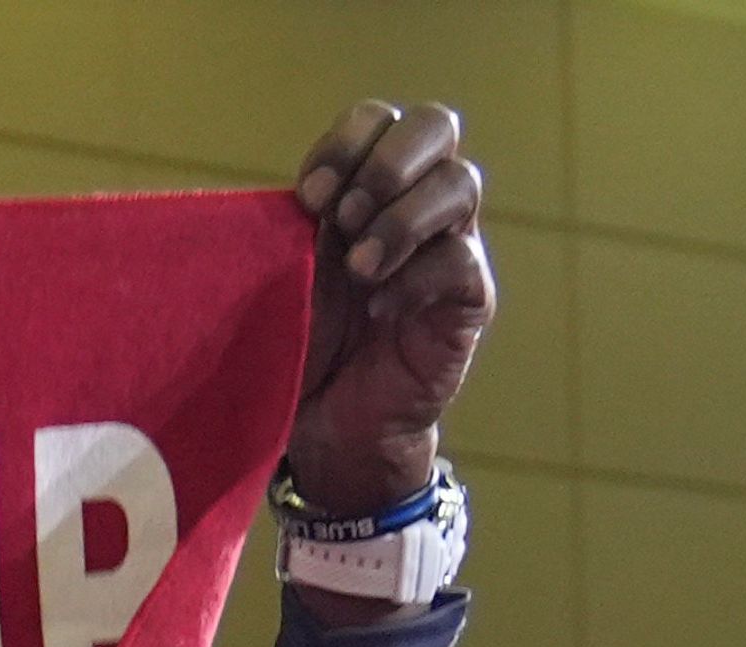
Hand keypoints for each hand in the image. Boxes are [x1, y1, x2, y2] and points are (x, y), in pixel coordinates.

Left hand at [286, 103, 493, 514]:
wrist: (327, 427)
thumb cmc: (298, 347)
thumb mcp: (279, 281)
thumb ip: (286, 231)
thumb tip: (280, 199)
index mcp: (364, 190)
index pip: (378, 119)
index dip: (348, 141)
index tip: (308, 195)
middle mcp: (414, 207)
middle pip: (437, 125)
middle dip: (388, 162)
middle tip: (346, 217)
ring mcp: (447, 248)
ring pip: (462, 182)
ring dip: (402, 219)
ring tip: (359, 269)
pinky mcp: (467, 298)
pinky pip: (462, 259)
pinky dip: (416, 278)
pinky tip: (379, 310)